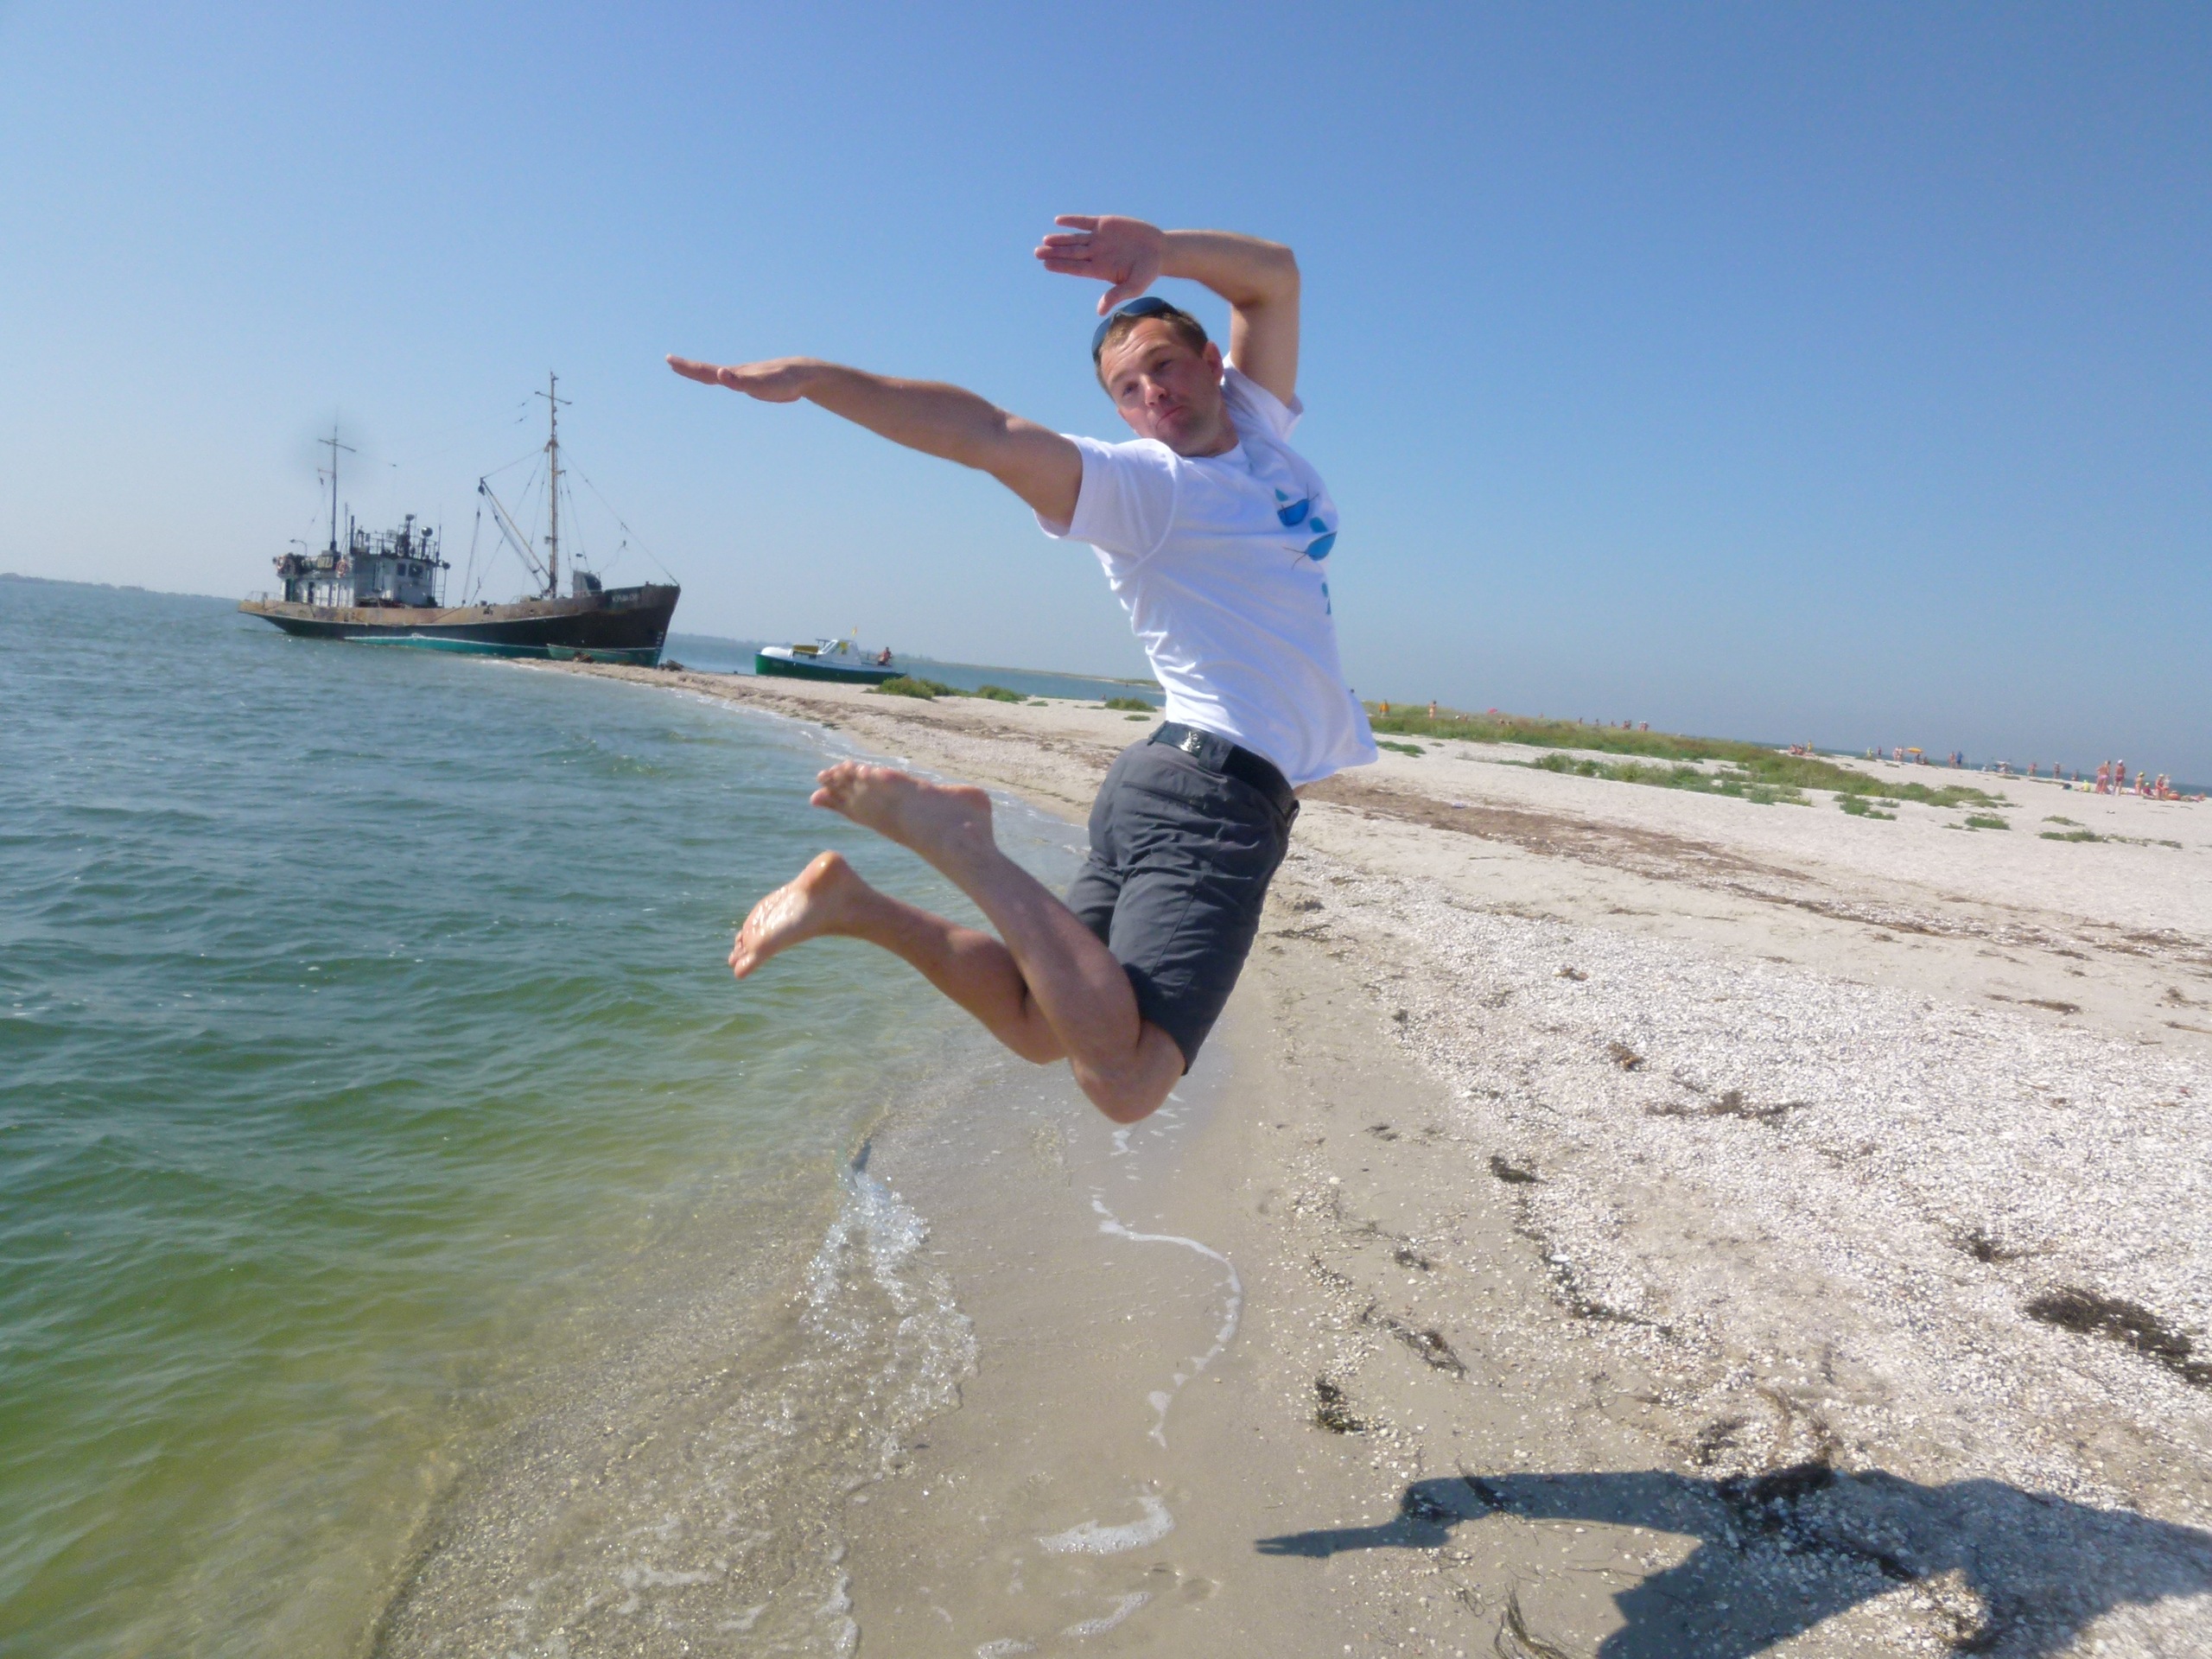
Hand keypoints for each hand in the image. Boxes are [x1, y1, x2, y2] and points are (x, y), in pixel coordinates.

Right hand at [666, 355, 823, 401]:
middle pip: (708, 371)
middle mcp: (737, 373)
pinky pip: (733, 380)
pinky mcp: (754, 383)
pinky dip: (722, 378)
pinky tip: (721, 377)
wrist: (804, 376)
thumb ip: (740, 381)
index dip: (686, 367)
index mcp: (735, 374)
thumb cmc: (784, 380)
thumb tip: (720, 374)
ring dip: (702, 373)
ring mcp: (745, 377)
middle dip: (688, 368)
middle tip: (669, 360)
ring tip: (688, 370)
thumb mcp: (761, 384)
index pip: (705, 371)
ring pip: (719, 375)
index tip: (669, 359)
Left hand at [1034, 215, 1164, 313]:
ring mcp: (1098, 239)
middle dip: (1054, 253)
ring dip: (1060, 239)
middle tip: (1037, 253)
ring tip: (1045, 240)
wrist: (1159, 250)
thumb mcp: (1133, 287)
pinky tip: (1059, 221)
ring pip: (1074, 238)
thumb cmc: (1147, 272)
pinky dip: (1072, 221)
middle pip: (1070, 253)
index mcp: (1099, 270)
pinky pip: (1084, 222)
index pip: (1075, 268)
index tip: (1046, 265)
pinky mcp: (1104, 224)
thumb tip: (1100, 312)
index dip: (1061, 266)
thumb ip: (1116, 295)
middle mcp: (1095, 254)